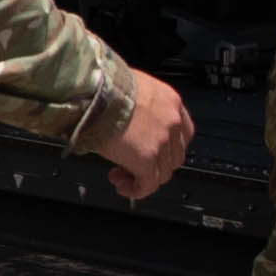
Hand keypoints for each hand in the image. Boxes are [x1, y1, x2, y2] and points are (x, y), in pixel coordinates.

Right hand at [94, 69, 197, 202]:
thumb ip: (138, 105)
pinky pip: (147, 185)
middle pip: (174, 156)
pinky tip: (122, 185)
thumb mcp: (130, 87)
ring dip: (142, 178)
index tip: (152, 151)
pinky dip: (136, 190)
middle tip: (131, 163)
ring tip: (120, 174)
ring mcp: (162, 141)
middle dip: (154, 165)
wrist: (92, 91)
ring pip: (162, 173)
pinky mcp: (147, 159)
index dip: (167, 147)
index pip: (183, 132)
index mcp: (170, 101)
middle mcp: (172, 121)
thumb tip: (127, 121)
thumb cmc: (101, 85)